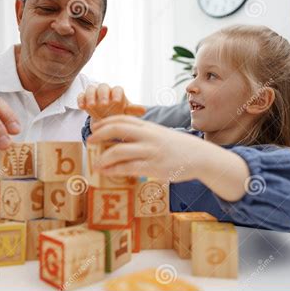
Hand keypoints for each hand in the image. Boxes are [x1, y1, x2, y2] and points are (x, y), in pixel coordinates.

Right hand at [77, 83, 145, 122]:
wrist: (104, 119)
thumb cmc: (117, 113)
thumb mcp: (125, 113)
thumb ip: (132, 110)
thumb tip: (144, 110)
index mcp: (117, 92)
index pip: (117, 89)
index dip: (116, 94)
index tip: (116, 102)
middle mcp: (105, 90)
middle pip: (103, 87)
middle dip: (103, 95)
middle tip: (103, 104)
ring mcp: (93, 93)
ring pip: (91, 89)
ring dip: (90, 96)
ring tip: (91, 106)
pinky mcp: (84, 98)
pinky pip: (81, 95)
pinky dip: (80, 100)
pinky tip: (82, 107)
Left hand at [87, 115, 201, 181]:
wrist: (199, 156)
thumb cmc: (177, 147)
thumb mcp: (159, 134)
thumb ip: (142, 134)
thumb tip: (121, 139)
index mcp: (148, 127)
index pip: (122, 118)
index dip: (105, 122)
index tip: (94, 128)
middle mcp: (147, 136)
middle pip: (117, 129)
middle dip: (100, 135)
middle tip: (90, 142)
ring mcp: (150, 152)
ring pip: (119, 151)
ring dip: (103, 158)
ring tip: (96, 163)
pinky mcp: (153, 167)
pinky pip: (128, 168)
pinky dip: (113, 170)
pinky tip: (106, 172)